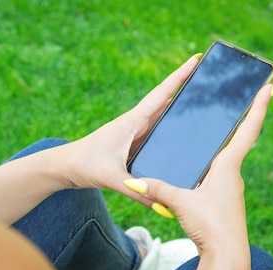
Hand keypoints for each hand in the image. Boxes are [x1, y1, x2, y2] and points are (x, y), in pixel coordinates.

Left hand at [58, 54, 201, 205]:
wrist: (63, 167)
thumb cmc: (83, 165)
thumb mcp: (112, 178)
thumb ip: (138, 192)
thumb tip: (164, 206)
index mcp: (132, 121)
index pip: (162, 94)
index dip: (180, 76)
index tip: (195, 60)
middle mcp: (135, 123)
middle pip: (166, 102)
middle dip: (186, 88)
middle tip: (210, 79)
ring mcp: (134, 133)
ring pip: (162, 118)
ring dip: (179, 109)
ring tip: (203, 103)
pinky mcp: (132, 144)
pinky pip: (156, 134)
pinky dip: (169, 129)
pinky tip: (182, 134)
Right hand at [123, 83, 272, 254]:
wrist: (227, 258)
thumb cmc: (212, 227)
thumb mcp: (182, 202)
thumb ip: (158, 188)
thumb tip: (136, 180)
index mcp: (228, 166)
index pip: (247, 129)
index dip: (259, 106)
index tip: (271, 85)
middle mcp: (233, 174)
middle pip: (239, 140)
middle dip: (240, 119)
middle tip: (241, 97)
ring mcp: (229, 189)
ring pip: (225, 160)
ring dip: (222, 145)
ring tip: (212, 128)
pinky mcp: (222, 202)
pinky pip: (216, 176)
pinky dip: (209, 167)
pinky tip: (196, 169)